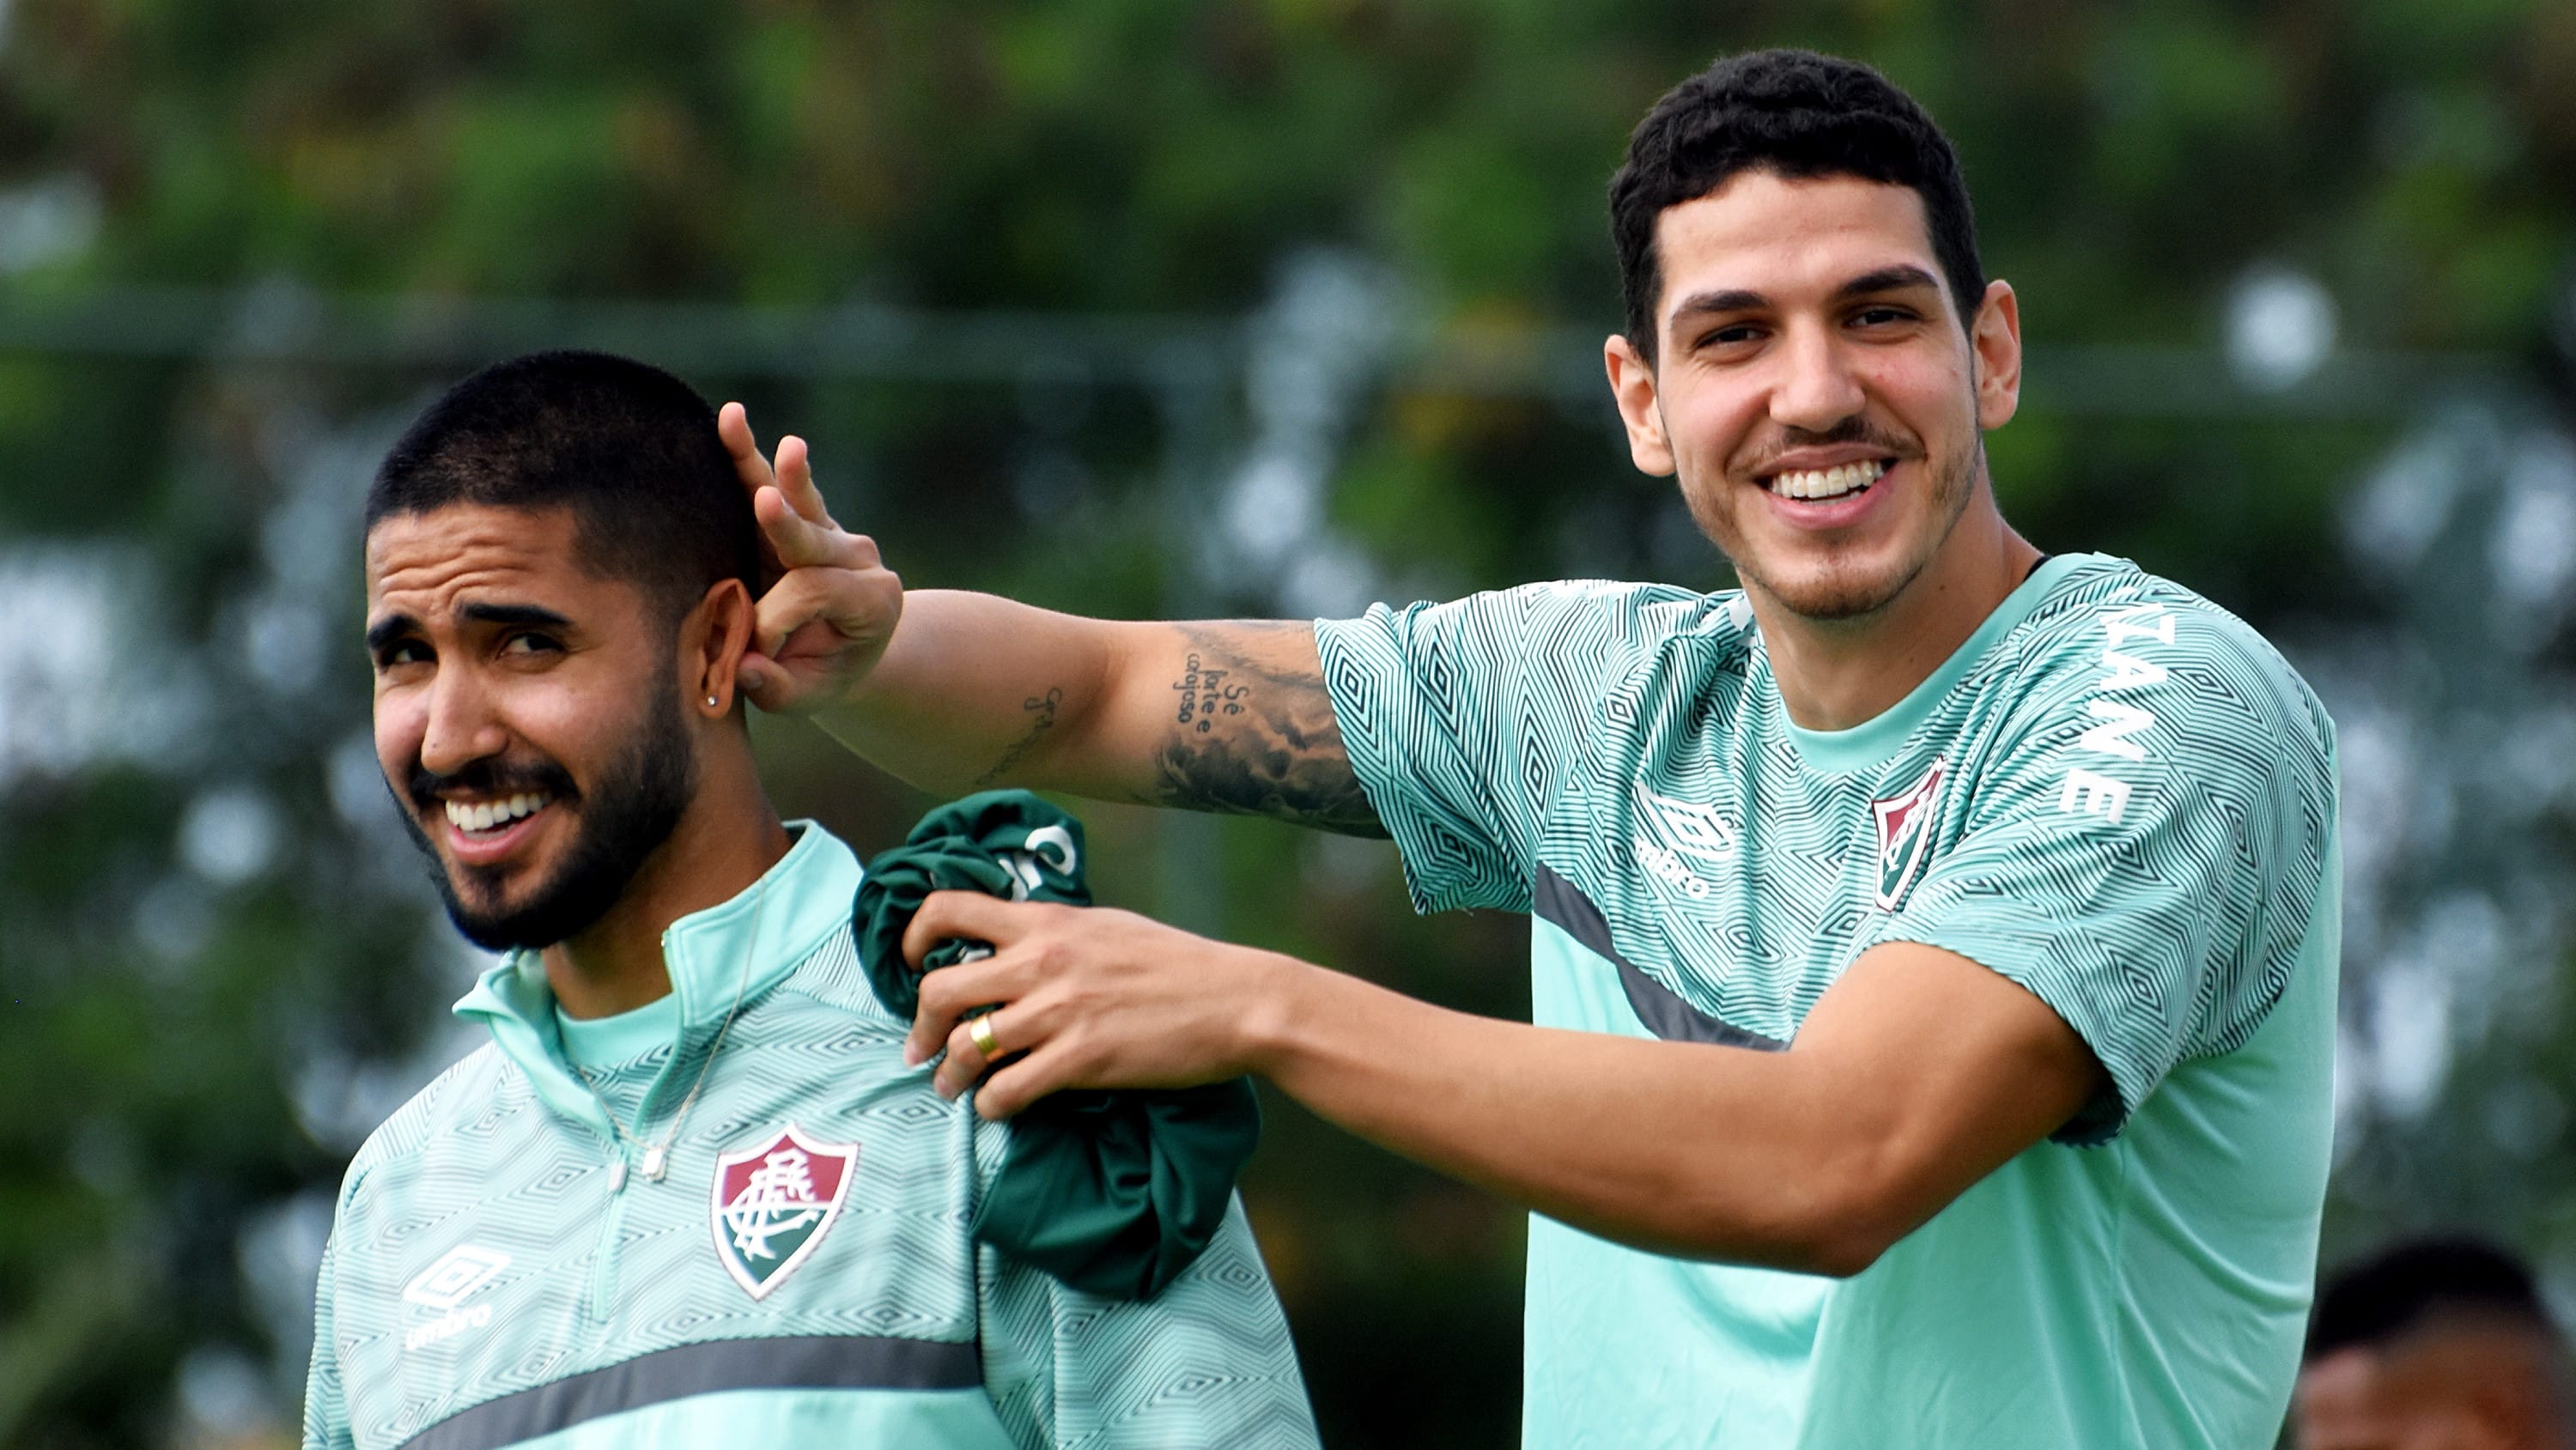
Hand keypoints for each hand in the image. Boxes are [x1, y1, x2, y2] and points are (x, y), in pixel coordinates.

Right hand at [717, 401, 903, 714]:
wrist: (849, 654)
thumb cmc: (822, 676)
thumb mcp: (809, 696)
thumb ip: (780, 689)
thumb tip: (745, 670)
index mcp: (874, 600)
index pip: (814, 594)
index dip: (774, 620)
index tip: (752, 652)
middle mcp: (861, 557)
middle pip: (815, 540)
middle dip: (784, 527)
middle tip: (764, 504)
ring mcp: (834, 532)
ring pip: (798, 499)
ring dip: (768, 467)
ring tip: (741, 427)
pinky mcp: (805, 517)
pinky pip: (779, 484)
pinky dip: (750, 455)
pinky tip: (730, 417)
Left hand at [899, 892, 1291, 1117]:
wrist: (1236, 1000)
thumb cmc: (1178, 964)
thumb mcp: (1108, 927)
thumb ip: (1055, 935)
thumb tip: (1013, 946)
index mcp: (1047, 922)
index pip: (948, 908)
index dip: (912, 937)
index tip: (911, 966)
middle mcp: (1042, 961)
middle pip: (939, 989)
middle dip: (920, 1026)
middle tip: (922, 1049)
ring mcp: (1060, 1012)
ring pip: (967, 1046)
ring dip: (950, 1076)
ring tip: (953, 1089)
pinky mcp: (1081, 1059)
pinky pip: (1006, 1090)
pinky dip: (991, 1105)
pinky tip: (1000, 1107)